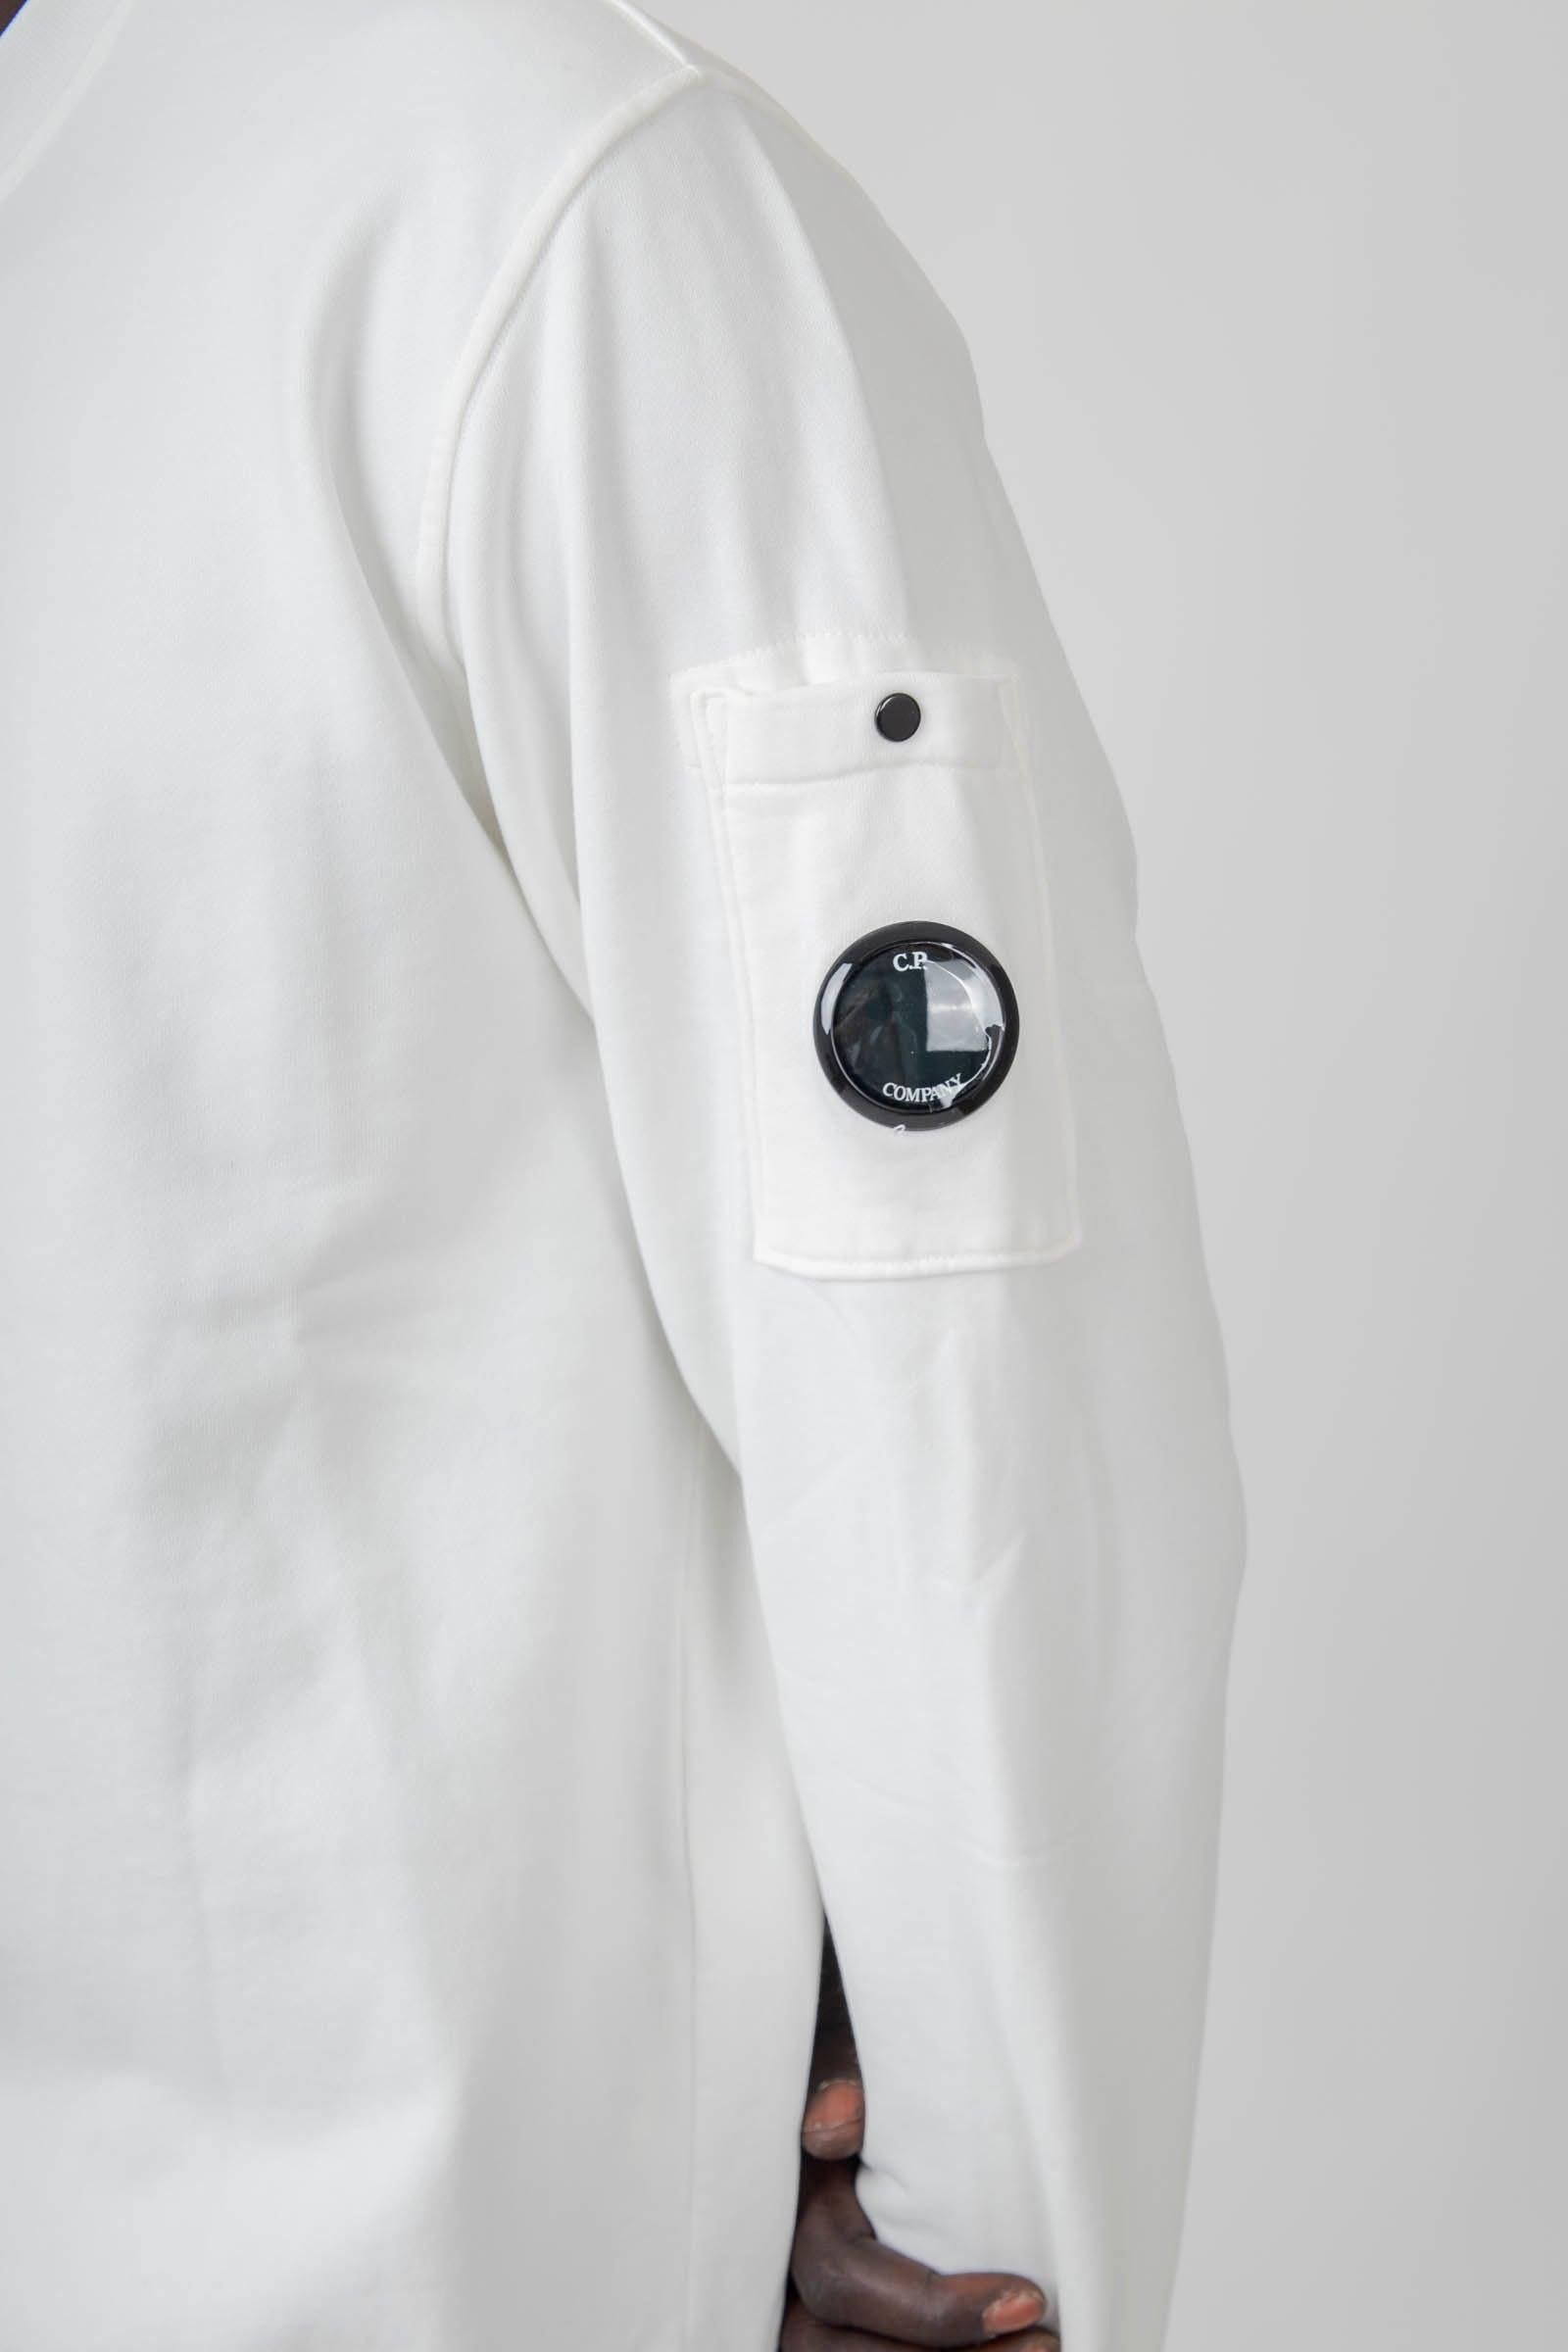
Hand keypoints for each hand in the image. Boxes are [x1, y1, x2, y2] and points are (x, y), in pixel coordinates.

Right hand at [783, 1931, 1058, 2350]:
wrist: (870, 2036)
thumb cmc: (866, 2030)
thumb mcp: (851, 2027)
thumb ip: (841, 2061)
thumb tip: (834, 2123)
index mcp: (794, 2192)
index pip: (842, 2277)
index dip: (931, 2308)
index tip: (1028, 2296)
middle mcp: (787, 2259)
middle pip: (833, 2349)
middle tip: (1046, 2341)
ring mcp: (813, 2295)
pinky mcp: (852, 2307)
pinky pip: (869, 2347)